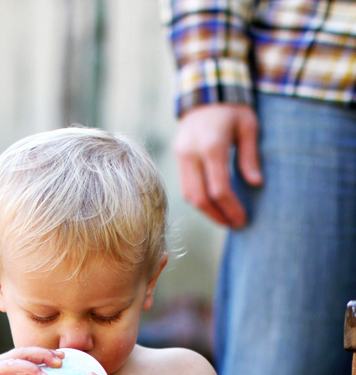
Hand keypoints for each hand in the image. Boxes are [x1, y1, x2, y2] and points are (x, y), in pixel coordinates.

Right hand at [173, 103, 262, 227]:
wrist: (205, 91)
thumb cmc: (232, 108)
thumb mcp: (248, 127)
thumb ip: (250, 157)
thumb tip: (256, 184)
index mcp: (212, 146)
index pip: (219, 189)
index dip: (231, 208)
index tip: (242, 219)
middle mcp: (191, 153)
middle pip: (200, 198)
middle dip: (217, 216)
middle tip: (234, 225)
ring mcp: (181, 156)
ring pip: (189, 195)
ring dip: (206, 211)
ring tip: (224, 218)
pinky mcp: (178, 157)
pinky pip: (185, 186)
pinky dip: (199, 200)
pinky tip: (213, 205)